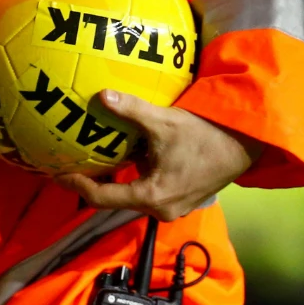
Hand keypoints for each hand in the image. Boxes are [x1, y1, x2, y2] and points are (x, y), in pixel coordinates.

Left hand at [55, 89, 264, 221]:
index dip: (76, 185)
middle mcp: (159, 209)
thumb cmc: (205, 136)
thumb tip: (101, 95)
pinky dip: (130, 178)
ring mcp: (171, 207)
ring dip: (111, 181)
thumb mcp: (164, 121)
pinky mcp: (179, 199)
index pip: (101, 197)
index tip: (58, 172)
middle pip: (113, 200)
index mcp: (151, 196)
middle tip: (69, 164)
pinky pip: (145, 191)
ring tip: (90, 161)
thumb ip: (131, 110)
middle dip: (90, 183)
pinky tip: (122, 157)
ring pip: (130, 196)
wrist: (245, 146)